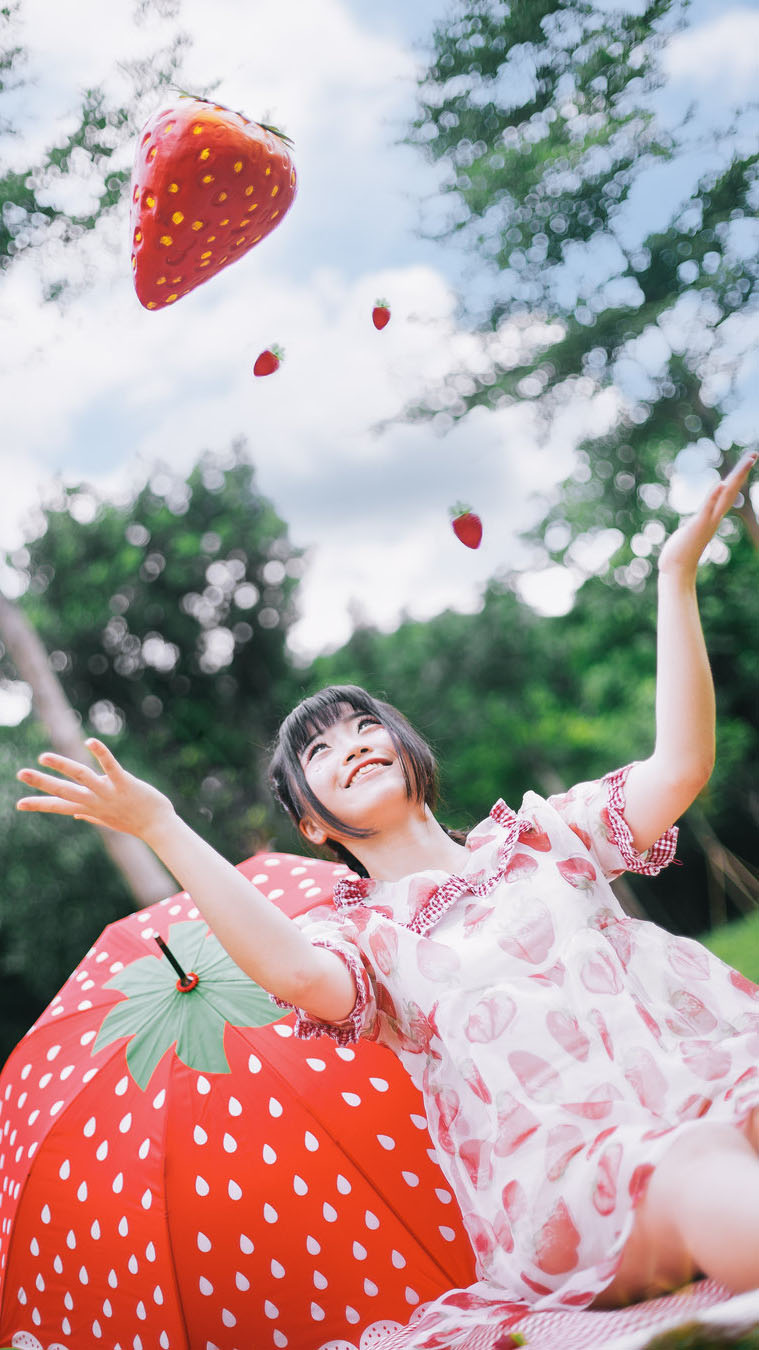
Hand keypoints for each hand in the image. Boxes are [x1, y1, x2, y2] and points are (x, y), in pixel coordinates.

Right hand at [16, 738, 175, 840]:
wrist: (159, 827)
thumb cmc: (135, 822)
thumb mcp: (109, 820)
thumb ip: (91, 815)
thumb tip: (75, 814)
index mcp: (90, 808)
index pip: (59, 806)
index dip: (38, 804)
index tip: (18, 804)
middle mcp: (96, 801)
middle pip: (64, 790)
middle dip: (41, 782)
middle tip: (20, 774)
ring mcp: (109, 792)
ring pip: (82, 777)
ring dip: (62, 766)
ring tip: (43, 757)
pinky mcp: (125, 783)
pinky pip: (111, 767)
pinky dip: (100, 753)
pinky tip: (90, 741)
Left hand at [658, 449, 757, 580]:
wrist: (676, 571)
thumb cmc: (679, 555)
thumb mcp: (689, 534)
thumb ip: (694, 528)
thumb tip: (691, 528)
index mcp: (712, 517)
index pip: (727, 493)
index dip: (736, 478)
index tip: (745, 463)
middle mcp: (714, 518)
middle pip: (732, 490)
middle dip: (742, 472)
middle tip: (754, 454)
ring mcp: (707, 521)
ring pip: (725, 496)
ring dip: (736, 478)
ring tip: (747, 462)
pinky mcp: (697, 525)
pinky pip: (707, 508)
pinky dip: (714, 496)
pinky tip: (721, 483)